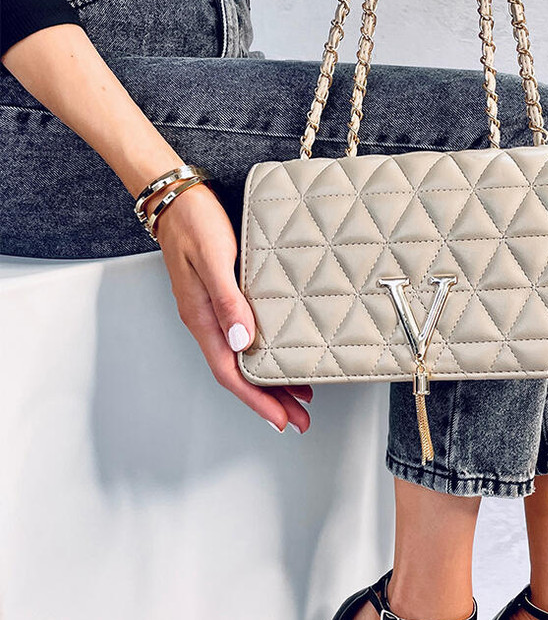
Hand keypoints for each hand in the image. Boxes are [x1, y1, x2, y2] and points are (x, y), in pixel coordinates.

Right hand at [148, 181, 311, 433]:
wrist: (176, 199)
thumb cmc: (195, 223)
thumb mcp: (214, 260)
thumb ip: (228, 301)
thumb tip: (242, 342)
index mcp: (203, 318)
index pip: (231, 373)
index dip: (257, 400)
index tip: (282, 420)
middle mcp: (206, 322)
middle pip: (239, 374)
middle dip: (269, 400)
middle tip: (300, 420)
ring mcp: (213, 312)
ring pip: (242, 360)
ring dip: (269, 382)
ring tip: (298, 400)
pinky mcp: (221, 299)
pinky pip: (242, 340)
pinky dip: (263, 355)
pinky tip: (280, 357)